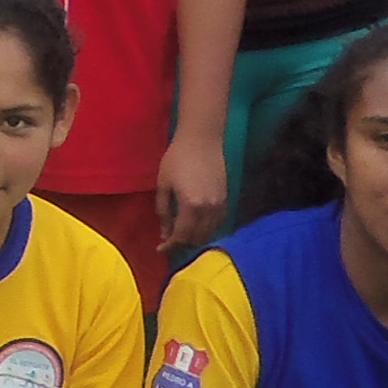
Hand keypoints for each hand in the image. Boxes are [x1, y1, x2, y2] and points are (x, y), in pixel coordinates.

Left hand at [152, 124, 224, 255]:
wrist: (202, 138)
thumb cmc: (178, 157)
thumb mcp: (164, 184)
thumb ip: (164, 211)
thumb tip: (164, 233)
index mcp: (191, 206)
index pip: (182, 236)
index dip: (170, 245)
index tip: (160, 249)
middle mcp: (209, 209)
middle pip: (198, 238)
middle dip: (183, 243)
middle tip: (170, 241)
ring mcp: (220, 204)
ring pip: (210, 233)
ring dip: (196, 238)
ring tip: (183, 234)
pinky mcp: (227, 199)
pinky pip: (218, 223)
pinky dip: (208, 229)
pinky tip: (198, 226)